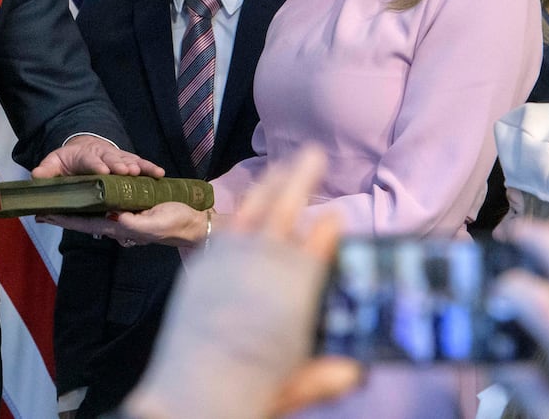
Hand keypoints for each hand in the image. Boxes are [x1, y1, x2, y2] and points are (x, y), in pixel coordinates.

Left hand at [32, 135, 161, 178]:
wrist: (83, 149)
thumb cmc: (69, 161)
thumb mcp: (54, 163)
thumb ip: (47, 170)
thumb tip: (36, 176)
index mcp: (84, 156)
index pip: (90, 161)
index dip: (96, 166)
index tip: (102, 172)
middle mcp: (103, 155)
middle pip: (112, 159)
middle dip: (119, 165)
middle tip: (127, 171)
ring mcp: (117, 158)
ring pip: (128, 161)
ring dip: (137, 167)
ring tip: (145, 172)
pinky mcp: (128, 162)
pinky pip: (141, 165)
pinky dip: (150, 168)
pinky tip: (160, 173)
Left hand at [41, 201, 208, 247]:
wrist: (195, 225)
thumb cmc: (176, 223)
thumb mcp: (155, 223)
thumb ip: (134, 223)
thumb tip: (114, 217)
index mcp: (120, 228)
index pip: (85, 223)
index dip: (64, 219)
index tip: (44, 214)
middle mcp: (118, 225)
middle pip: (85, 218)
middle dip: (64, 213)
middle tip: (42, 206)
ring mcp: (124, 218)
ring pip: (94, 211)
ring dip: (77, 206)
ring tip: (60, 197)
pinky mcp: (133, 210)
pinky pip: (109, 204)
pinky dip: (94, 200)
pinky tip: (87, 195)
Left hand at [120, 146, 361, 418]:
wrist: (190, 397)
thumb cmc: (248, 394)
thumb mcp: (296, 386)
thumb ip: (326, 374)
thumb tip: (358, 371)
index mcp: (294, 289)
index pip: (318, 246)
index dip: (328, 229)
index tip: (336, 216)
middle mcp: (262, 265)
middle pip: (286, 211)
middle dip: (301, 179)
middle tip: (314, 154)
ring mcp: (228, 261)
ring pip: (252, 211)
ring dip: (268, 185)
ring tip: (282, 165)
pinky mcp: (200, 268)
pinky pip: (221, 230)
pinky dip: (236, 214)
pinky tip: (244, 205)